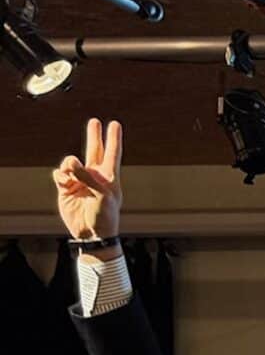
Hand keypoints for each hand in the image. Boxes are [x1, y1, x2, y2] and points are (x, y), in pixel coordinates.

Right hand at [55, 117, 123, 243]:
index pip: (112, 153)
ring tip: (72, 175)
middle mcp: (94, 175)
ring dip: (70, 165)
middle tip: (95, 121)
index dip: (113, 138)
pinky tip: (65, 183)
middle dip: (94, 136)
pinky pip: (60, 174)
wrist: (92, 233)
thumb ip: (88, 177)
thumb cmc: (104, 216)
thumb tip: (72, 162)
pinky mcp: (66, 187)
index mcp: (109, 177)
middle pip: (93, 150)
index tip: (115, 124)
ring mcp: (79, 180)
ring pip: (71, 162)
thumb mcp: (102, 195)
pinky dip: (61, 176)